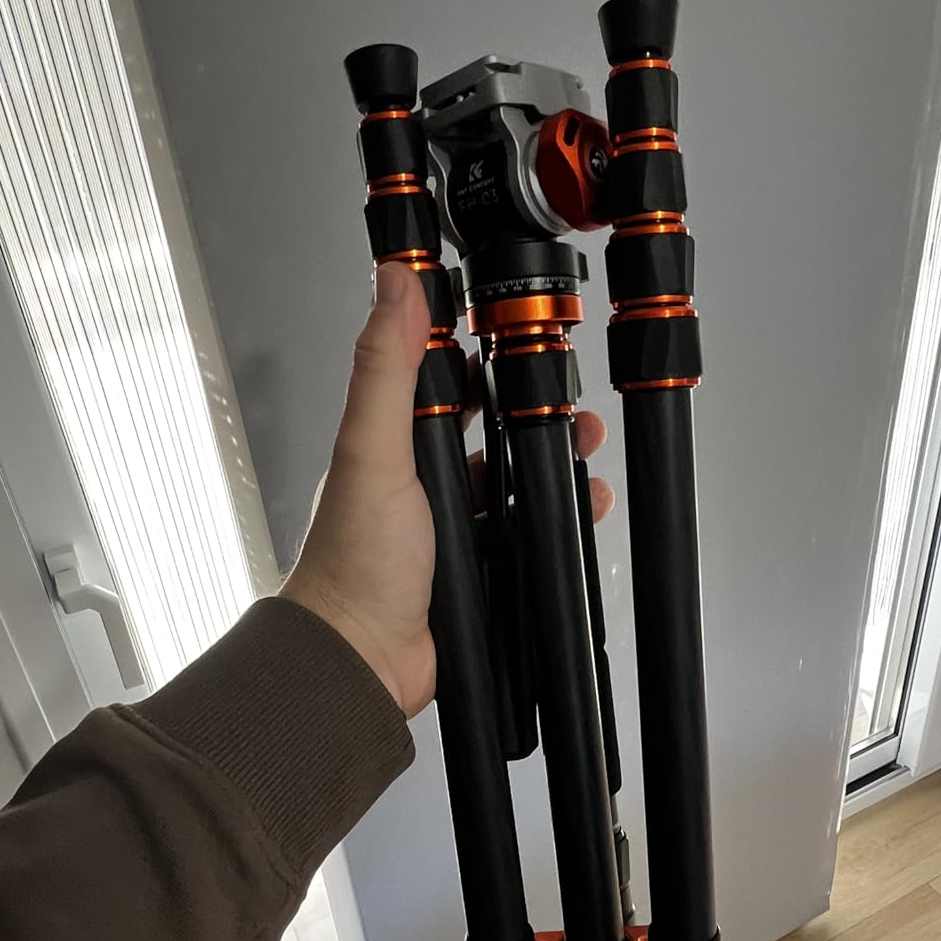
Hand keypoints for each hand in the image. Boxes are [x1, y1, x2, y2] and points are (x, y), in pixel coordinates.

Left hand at [282, 261, 613, 717]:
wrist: (363, 660)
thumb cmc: (352, 564)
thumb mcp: (373, 450)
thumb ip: (385, 367)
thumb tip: (393, 280)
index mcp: (391, 442)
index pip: (443, 379)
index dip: (482, 354)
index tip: (521, 333)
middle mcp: (419, 479)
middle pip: (491, 428)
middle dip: (536, 414)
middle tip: (574, 406)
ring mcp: (449, 524)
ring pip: (514, 481)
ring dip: (554, 467)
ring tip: (587, 454)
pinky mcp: (476, 567)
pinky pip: (525, 534)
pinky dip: (556, 522)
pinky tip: (580, 514)